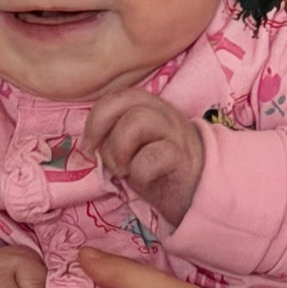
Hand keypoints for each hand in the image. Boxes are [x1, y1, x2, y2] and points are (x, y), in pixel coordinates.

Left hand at [82, 89, 204, 227]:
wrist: (199, 191)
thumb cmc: (159, 169)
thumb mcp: (132, 146)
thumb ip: (113, 135)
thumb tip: (87, 144)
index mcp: (148, 106)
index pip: (116, 96)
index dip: (95, 119)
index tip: (89, 146)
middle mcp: (163, 112)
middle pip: (124, 102)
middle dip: (102, 130)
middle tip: (102, 157)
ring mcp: (175, 133)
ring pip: (137, 121)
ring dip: (119, 150)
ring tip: (123, 171)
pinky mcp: (182, 157)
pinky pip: (151, 157)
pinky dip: (138, 172)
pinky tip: (141, 180)